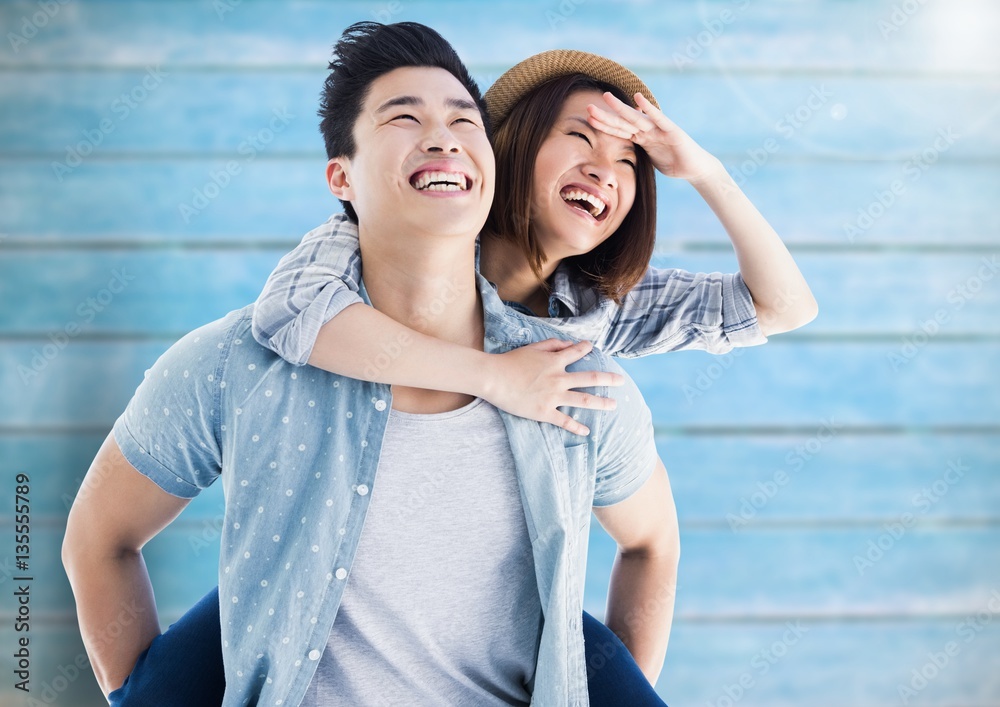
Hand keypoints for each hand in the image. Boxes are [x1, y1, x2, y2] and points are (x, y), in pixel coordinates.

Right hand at [482, 339, 623, 435]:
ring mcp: (554, 396)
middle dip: (608, 379)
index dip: (586, 348)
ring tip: (614, 406)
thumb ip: (552, 344)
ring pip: (584, 400)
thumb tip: (569, 344)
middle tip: (622, 381)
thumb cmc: (510, 362)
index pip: (577, 352)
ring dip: (601, 403)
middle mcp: (559, 378)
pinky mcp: (545, 412)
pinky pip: (565, 421)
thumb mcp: (532, 347)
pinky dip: (576, 427)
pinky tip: (586, 431)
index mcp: (555, 361)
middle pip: (590, 378)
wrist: (494, 378)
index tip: (592, 348)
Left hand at [587, 92, 722, 183]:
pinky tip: (638, 98)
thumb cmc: (673, 163)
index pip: (619, 130)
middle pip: (622, 122)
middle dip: (605, 116)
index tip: (587, 120)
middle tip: (588, 107)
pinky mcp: (672, 131)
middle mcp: (648, 130)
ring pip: (636, 118)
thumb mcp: (650, 157)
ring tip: (606, 98)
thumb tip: (628, 143)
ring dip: (620, 109)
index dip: (604, 125)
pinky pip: (659, 119)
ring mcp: (659, 129)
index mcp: (641, 137)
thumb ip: (639, 149)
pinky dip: (649, 108)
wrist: (695, 168)